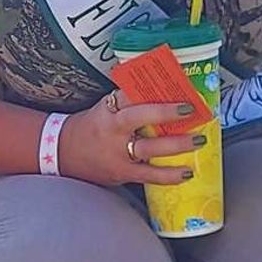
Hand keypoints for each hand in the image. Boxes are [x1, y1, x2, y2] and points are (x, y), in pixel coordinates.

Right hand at [58, 97, 204, 187]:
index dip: (153, 90)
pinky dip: (169, 175)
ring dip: (177, 145)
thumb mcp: (105, 109)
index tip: (175, 86)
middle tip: (191, 110)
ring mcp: (118, 153)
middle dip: (167, 113)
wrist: (63, 153)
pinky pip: (149, 175)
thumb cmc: (91, 127)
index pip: (131, 94)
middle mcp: (113, 129)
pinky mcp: (122, 173)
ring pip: (149, 148)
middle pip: (141, 117)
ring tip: (198, 141)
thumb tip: (165, 93)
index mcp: (109, 109)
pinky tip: (187, 172)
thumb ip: (130, 103)